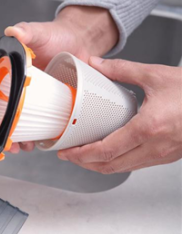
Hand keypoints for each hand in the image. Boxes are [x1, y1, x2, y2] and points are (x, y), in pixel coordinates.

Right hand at [0, 5, 118, 152]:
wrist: (79, 41)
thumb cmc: (56, 36)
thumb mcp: (39, 33)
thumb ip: (26, 31)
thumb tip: (14, 31)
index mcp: (6, 74)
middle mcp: (15, 89)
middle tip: (3, 147)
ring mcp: (31, 99)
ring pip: (16, 124)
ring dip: (15, 140)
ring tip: (20, 147)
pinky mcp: (46, 104)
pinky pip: (36, 123)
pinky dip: (34, 135)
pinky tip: (36, 141)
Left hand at [58, 56, 181, 172]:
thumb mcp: (156, 75)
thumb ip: (122, 70)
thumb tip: (96, 64)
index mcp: (148, 128)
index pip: (105, 151)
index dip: (80, 155)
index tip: (66, 152)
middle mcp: (154, 147)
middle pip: (108, 166)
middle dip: (83, 163)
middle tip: (68, 155)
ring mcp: (162, 155)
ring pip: (121, 169)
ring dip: (98, 164)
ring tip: (83, 154)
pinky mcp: (167, 156)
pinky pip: (135, 165)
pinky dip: (115, 162)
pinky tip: (108, 151)